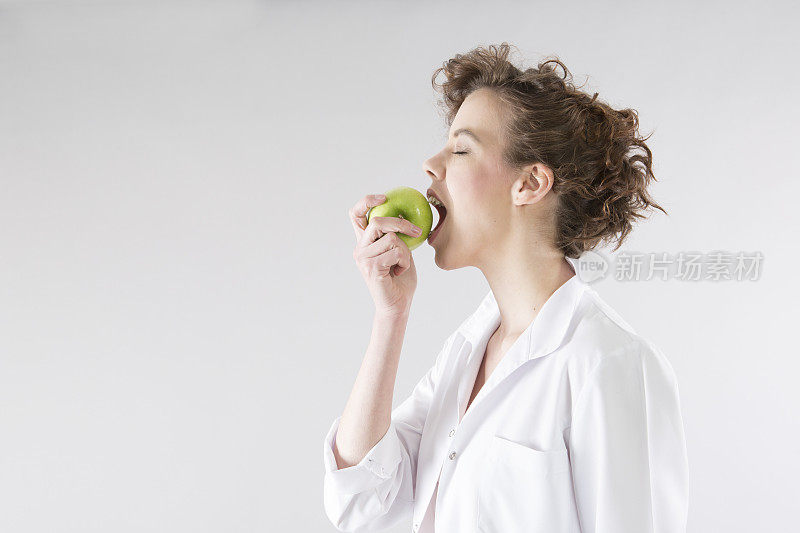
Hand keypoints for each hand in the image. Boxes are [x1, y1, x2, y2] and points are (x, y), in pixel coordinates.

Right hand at [349, 193, 422, 315]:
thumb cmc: (401, 279)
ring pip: (391, 238)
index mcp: (365, 242)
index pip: (356, 215)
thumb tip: (406, 213)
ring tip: (402, 264)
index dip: (367, 201)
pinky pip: (396, 252)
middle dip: (400, 223)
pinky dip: (405, 261)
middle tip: (415, 232)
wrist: (398, 305)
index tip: (383, 197)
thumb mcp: (401, 251)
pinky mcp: (371, 267)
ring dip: (405, 251)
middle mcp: (360, 248)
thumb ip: (397, 235)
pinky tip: (400, 271)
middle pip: (377, 221)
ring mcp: (363, 258)